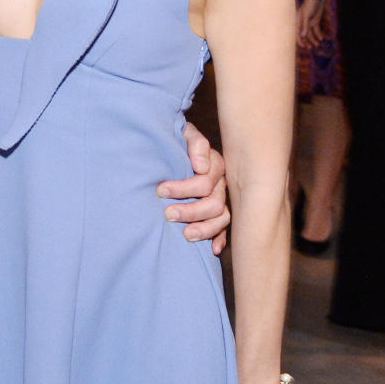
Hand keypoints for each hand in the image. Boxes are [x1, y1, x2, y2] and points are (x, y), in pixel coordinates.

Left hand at [158, 122, 228, 253]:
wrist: (174, 146)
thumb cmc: (177, 140)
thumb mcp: (183, 133)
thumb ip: (194, 142)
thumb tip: (200, 166)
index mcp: (215, 164)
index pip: (205, 182)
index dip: (183, 188)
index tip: (160, 190)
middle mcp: (221, 184)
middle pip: (214, 203)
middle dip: (190, 211)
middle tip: (167, 214)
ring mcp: (221, 199)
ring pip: (220, 218)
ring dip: (204, 228)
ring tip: (185, 235)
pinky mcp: (217, 213)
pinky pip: (224, 229)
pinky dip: (219, 239)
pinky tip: (213, 250)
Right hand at [296, 0, 324, 48]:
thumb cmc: (309, 5)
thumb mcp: (306, 16)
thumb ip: (304, 26)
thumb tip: (302, 36)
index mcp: (298, 22)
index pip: (298, 33)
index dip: (300, 41)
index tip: (304, 46)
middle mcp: (303, 24)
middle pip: (304, 35)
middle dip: (307, 41)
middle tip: (311, 47)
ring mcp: (309, 23)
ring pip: (311, 33)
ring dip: (314, 39)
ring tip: (318, 44)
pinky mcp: (315, 21)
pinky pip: (316, 30)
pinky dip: (318, 34)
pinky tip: (321, 38)